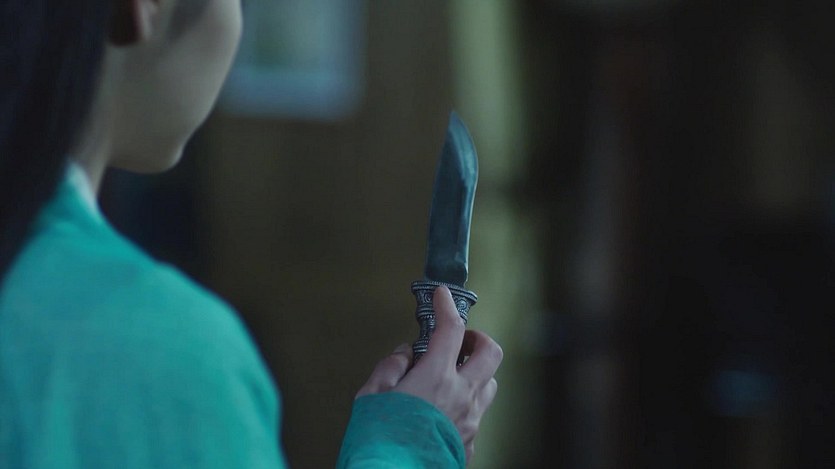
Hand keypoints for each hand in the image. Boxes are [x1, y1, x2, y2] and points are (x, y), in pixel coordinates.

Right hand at [356, 286, 502, 461]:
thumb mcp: (371, 397)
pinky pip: (477, 414)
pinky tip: (445, 408)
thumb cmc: (378, 441)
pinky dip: (466, 402)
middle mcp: (461, 396)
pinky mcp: (469, 444)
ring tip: (454, 374)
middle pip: (490, 352)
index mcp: (436, 378)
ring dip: (476, 372)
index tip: (442, 295)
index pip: (451, 329)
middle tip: (459, 339)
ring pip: (490, 384)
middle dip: (477, 338)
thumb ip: (390, 368)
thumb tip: (405, 354)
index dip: (447, 306)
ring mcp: (470, 422)